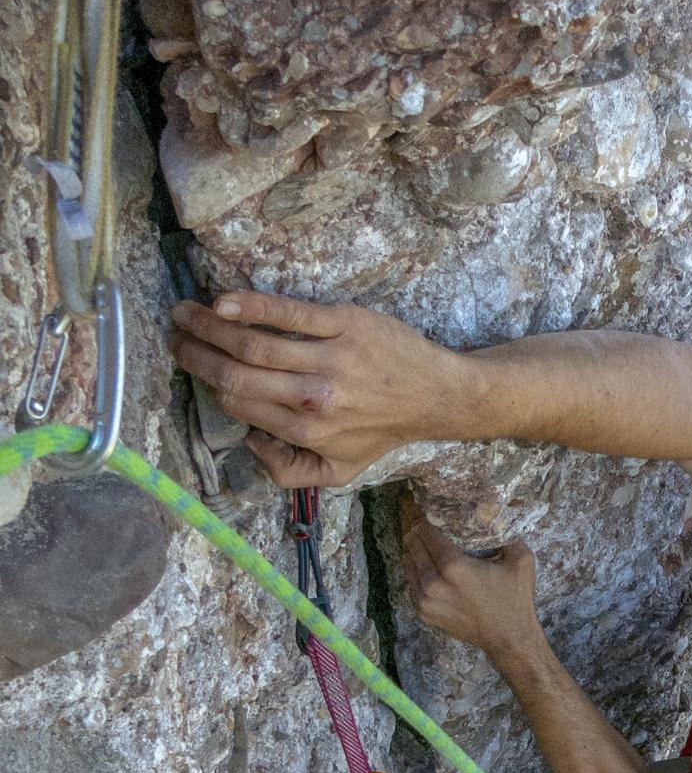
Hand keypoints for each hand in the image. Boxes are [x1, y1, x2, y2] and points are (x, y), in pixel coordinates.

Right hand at [167, 291, 468, 487]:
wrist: (435, 396)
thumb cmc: (380, 429)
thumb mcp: (339, 470)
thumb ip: (289, 471)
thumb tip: (249, 442)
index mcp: (308, 431)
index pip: (240, 403)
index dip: (211, 384)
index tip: (192, 365)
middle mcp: (315, 397)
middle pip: (237, 374)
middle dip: (196, 354)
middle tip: (174, 336)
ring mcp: (329, 359)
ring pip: (255, 343)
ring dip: (210, 325)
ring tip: (186, 312)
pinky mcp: (344, 324)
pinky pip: (290, 312)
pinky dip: (251, 306)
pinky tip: (223, 301)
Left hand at [402, 500, 541, 663]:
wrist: (508, 639)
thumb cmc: (515, 598)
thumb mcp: (520, 559)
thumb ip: (506, 532)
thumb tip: (493, 509)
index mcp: (454, 567)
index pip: (426, 531)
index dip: (419, 513)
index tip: (415, 501)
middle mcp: (434, 583)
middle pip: (412, 544)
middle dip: (412, 526)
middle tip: (412, 512)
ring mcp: (425, 600)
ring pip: (408, 563)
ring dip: (412, 547)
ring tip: (417, 534)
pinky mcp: (424, 613)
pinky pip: (412, 582)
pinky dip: (415, 568)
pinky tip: (423, 560)